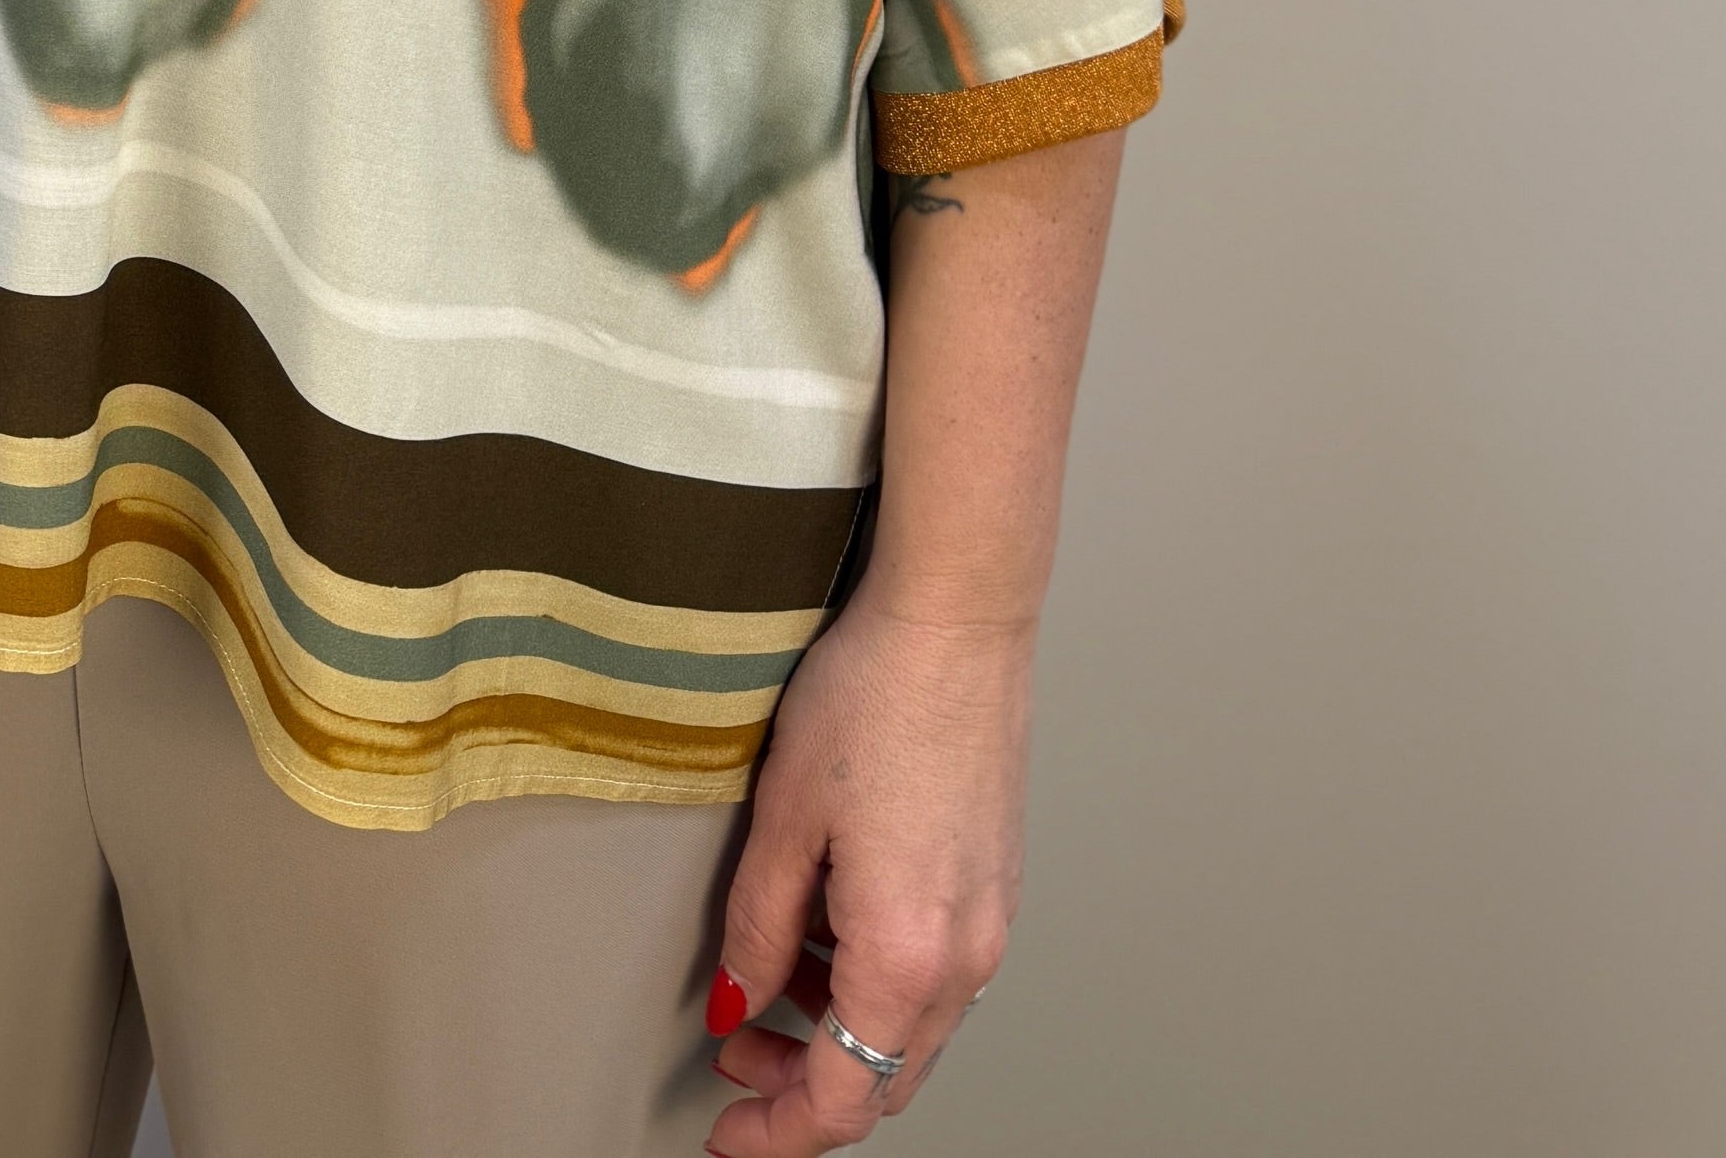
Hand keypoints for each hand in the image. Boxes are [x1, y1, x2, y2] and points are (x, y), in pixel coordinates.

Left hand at [704, 594, 1029, 1151]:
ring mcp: (991, 923)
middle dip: (804, 1088)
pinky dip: (876, 981)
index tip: (728, 1135)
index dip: (776, 1133)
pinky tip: (828, 926)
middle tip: (737, 1059)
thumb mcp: (783, 817)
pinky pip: (935, 973)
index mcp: (907, 956)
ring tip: (771, 976)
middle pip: (885, 1078)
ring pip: (912, 1029)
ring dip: (841, 1030)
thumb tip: (737, 1002)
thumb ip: (756, 928)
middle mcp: (965, 957)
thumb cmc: (876, 695)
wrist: (958, 619)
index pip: (841, 1099)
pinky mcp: (997, 885)